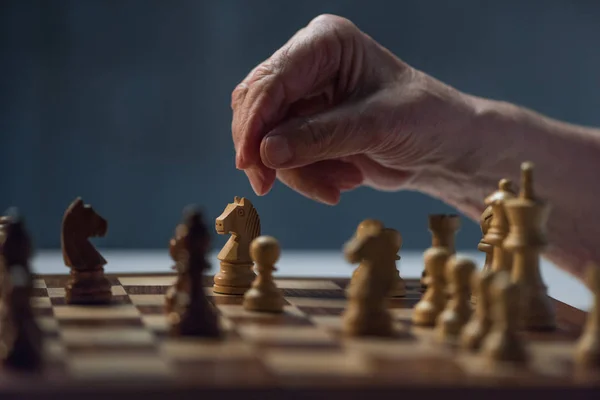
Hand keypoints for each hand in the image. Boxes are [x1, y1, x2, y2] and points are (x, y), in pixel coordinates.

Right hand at [231, 14, 478, 204]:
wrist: (442, 148)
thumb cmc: (424, 120)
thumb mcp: (376, 126)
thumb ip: (320, 137)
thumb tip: (266, 153)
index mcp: (326, 44)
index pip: (273, 79)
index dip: (254, 122)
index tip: (250, 162)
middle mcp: (308, 65)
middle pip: (258, 108)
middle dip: (266, 152)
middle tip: (267, 186)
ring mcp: (305, 98)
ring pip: (267, 140)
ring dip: (299, 171)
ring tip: (342, 184)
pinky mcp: (307, 129)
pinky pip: (285, 158)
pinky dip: (308, 177)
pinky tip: (344, 182)